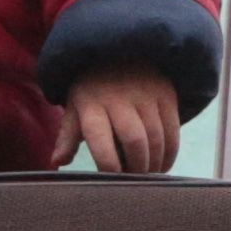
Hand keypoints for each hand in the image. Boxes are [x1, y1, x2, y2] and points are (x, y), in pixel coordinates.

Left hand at [62, 68, 184, 173]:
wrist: (119, 50)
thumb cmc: (92, 89)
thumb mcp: (75, 108)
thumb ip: (68, 138)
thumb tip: (57, 163)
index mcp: (91, 104)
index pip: (101, 141)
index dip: (109, 167)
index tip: (112, 180)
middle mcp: (119, 98)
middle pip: (134, 141)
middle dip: (136, 168)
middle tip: (133, 180)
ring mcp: (146, 94)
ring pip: (156, 138)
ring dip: (154, 164)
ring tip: (147, 175)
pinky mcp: (166, 94)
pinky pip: (172, 131)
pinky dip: (169, 154)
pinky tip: (162, 165)